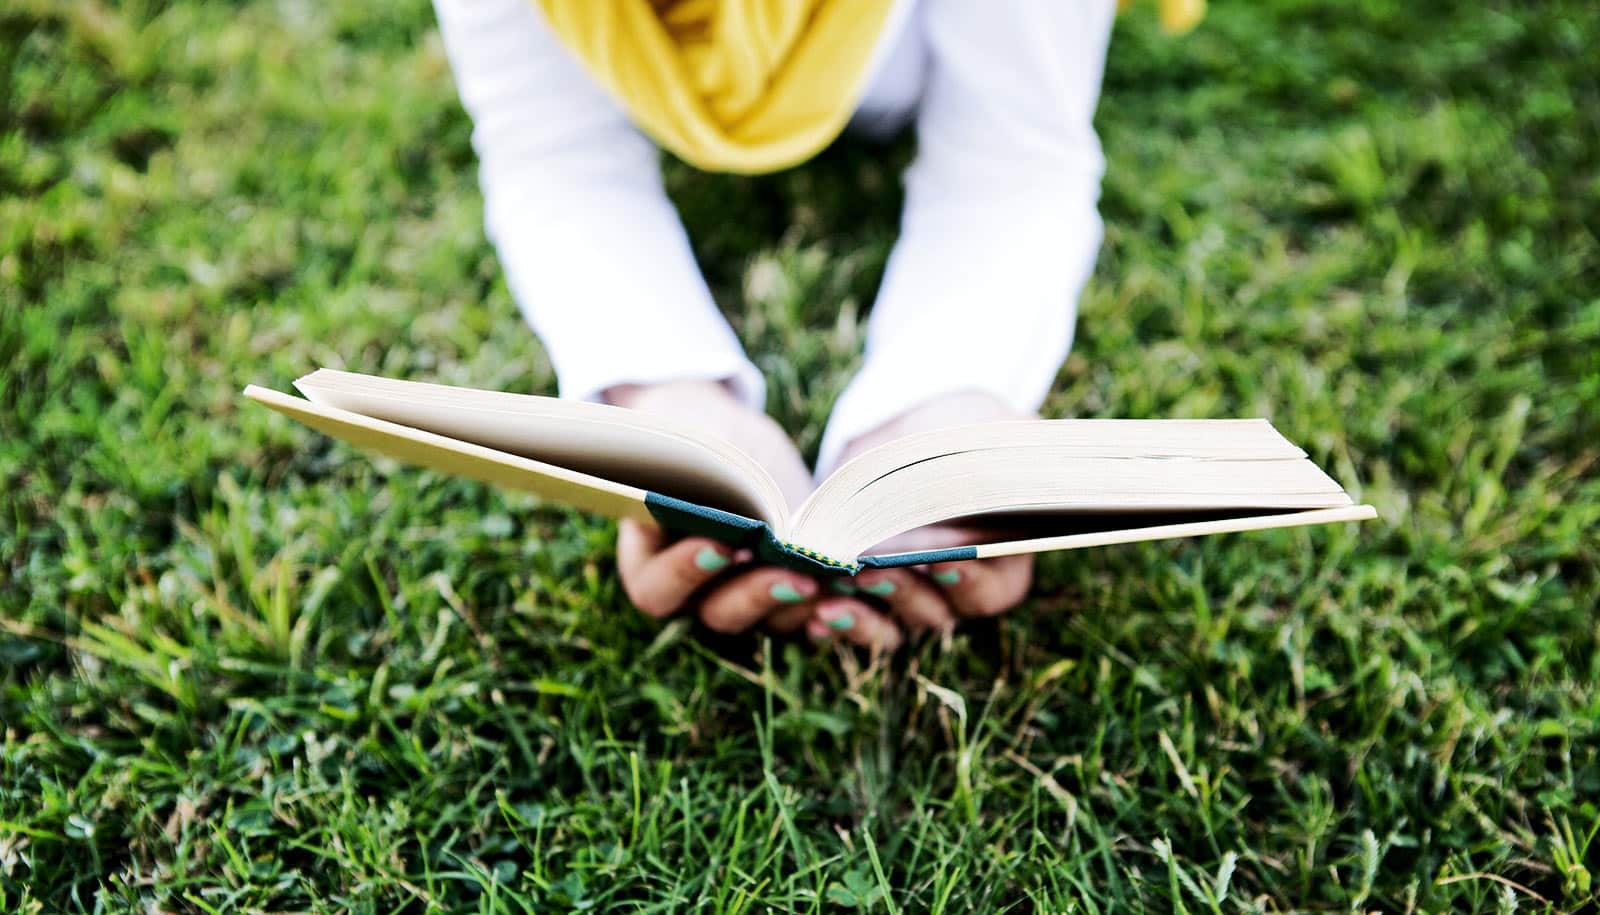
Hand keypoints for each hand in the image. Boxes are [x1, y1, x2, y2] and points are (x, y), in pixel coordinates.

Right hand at [605, 380, 821, 633]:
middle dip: (760, 596)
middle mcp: (696, 595)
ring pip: (775, 623)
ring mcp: (747, 600)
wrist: (727, 444)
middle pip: (721, 615)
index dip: (683, 574)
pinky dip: (842, 608)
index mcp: (649, 562)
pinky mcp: (791, 594)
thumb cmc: (694, 437)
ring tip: (840, 584)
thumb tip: (712, 479)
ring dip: (808, 607)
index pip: (656, 589)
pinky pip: (816, 615)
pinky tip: (865, 587)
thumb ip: (686, 466)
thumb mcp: (682, 440)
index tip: (720, 543)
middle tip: (795, 575)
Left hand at [807, 391, 1036, 648]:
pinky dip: (831, 621)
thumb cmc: (959, 436)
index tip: (943, 563)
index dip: (971, 582)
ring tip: (828, 603)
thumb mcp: (982, 442)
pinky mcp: (866, 600)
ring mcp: (909, 601)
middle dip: (902, 593)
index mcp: (998, 559)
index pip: (994, 590)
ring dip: (860, 619)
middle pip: (936, 613)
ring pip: (890, 628)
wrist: (910, 435)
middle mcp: (954, 592)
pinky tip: (809, 611)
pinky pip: (849, 622)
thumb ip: (992, 468)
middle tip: (870, 573)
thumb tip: (989, 483)